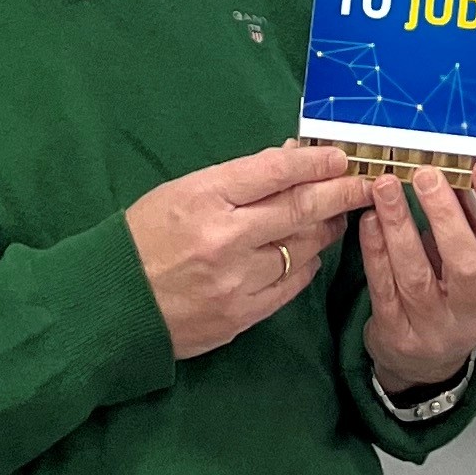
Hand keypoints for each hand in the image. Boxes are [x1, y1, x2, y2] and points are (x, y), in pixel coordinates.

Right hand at [127, 140, 369, 360]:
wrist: (111, 305)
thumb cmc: (144, 238)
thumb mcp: (182, 192)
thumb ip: (237, 179)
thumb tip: (291, 159)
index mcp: (204, 197)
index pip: (275, 171)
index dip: (315, 162)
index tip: (340, 158)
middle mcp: (224, 238)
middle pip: (300, 208)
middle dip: (340, 193)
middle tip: (365, 184)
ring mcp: (235, 281)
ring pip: (303, 249)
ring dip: (326, 229)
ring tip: (336, 216)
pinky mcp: (241, 316)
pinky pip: (292, 286)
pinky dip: (307, 265)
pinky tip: (310, 253)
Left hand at [359, 164, 475, 393]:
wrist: (426, 361)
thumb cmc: (453, 298)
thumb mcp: (474, 262)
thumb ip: (470, 220)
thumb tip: (457, 170)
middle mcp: (473, 311)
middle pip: (464, 265)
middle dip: (445, 216)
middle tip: (426, 176)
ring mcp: (433, 326)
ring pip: (416, 275)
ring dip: (399, 226)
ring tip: (386, 188)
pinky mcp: (397, 332)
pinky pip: (383, 286)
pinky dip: (374, 250)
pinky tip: (370, 220)